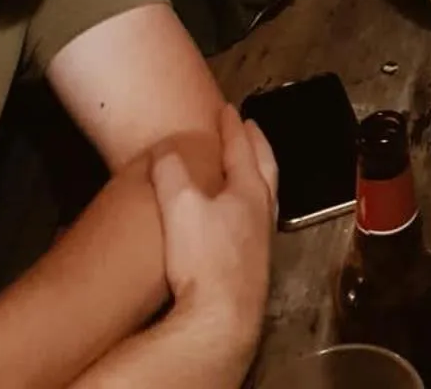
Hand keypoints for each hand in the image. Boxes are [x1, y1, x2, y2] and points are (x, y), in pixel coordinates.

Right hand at [149, 104, 276, 377]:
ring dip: (254, 177)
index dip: (233, 127)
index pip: (243, 148)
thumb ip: (171, 172)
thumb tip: (165, 150)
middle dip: (256, 146)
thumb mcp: (180, 206)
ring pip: (264, 197)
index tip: (229, 109)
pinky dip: (245, 210)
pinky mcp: (250, 270)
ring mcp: (260, 243)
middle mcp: (262, 213)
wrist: (221, 320)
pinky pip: (252, 225)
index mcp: (250, 191)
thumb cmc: (205, 261)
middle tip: (250, 129)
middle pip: (265, 169)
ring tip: (243, 171)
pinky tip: (231, 224)